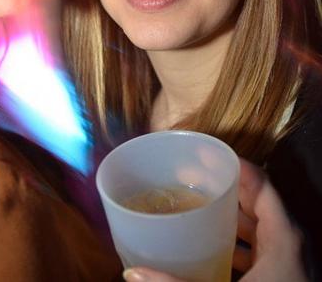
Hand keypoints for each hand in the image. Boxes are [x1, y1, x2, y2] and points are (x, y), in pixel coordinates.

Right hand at [122, 159, 306, 281]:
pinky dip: (235, 239)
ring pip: (257, 226)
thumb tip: (132, 273)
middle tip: (187, 176)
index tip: (201, 153)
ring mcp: (288, 261)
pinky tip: (209, 245)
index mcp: (284, 236)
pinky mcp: (281, 276)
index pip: (260, 183)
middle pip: (255, 201)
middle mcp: (290, 242)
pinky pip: (258, 247)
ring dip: (227, 214)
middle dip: (222, 187)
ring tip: (194, 206)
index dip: (232, 163)